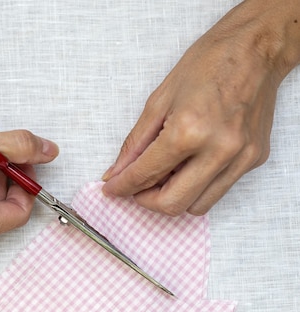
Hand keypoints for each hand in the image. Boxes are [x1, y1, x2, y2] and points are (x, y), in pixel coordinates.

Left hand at [102, 0, 299, 215]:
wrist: (255, 49)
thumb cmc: (208, 64)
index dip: (122, 187)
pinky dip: (197, 186)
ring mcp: (240, 157)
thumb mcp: (158, 101)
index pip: (145, 175)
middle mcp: (218, 149)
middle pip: (172, 203)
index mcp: (189, 130)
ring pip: (197, 206)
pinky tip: (187, 165)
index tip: (113, 190)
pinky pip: (219, 189)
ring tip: (163, 175)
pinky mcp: (254, 159)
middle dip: (146, 201)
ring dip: (173, 198)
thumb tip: (116, 172)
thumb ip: (135, 143)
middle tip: (135, 188)